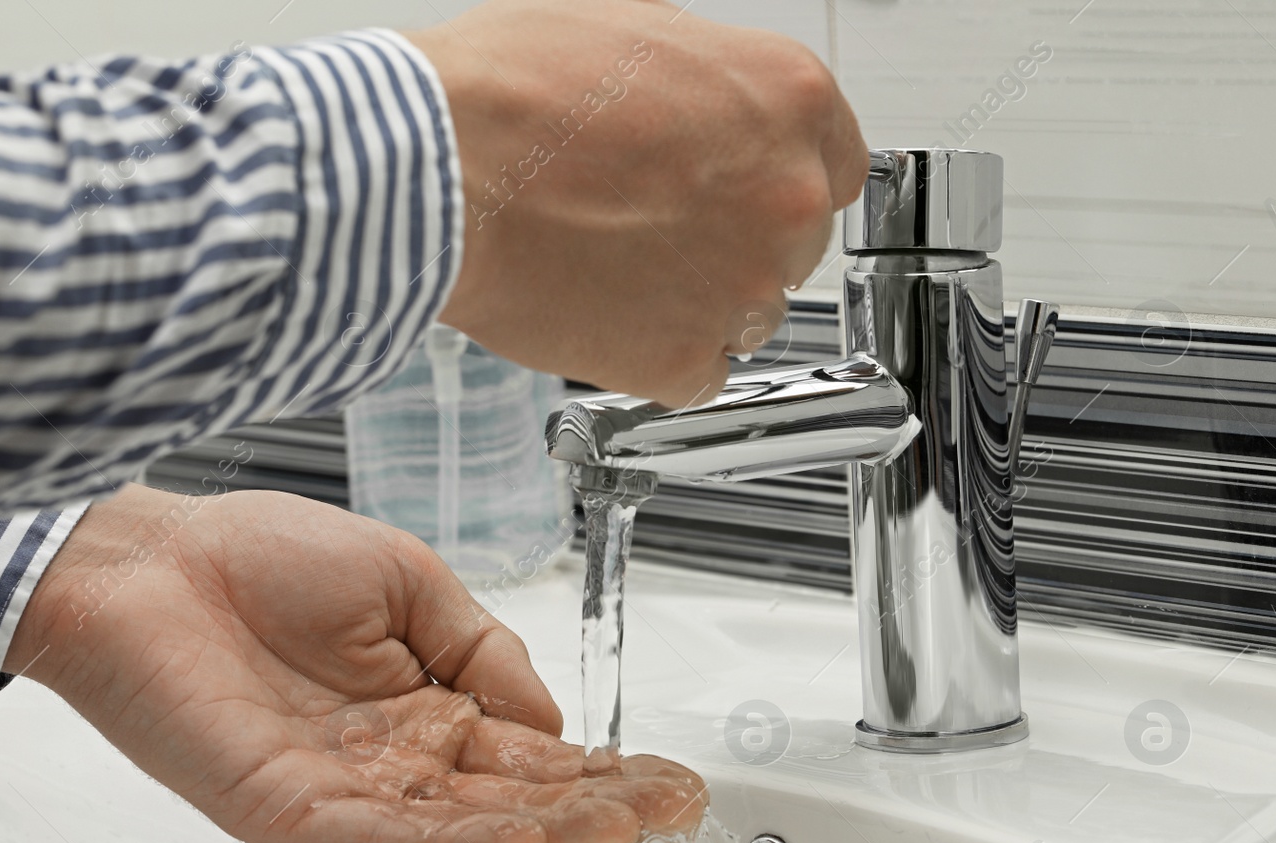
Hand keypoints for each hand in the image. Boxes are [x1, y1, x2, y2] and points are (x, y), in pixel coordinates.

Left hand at [5, 485, 705, 842]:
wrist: (148, 561)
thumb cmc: (258, 557)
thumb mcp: (409, 583)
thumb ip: (485, 650)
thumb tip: (553, 718)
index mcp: (426, 706)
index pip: (534, 757)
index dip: (605, 769)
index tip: (672, 775)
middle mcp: (396, 761)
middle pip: (515, 805)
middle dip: (599, 809)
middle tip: (669, 809)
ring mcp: (348, 794)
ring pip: (467, 836)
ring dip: (552, 836)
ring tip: (624, 825)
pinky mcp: (294, 813)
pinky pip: (389, 842)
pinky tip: (524, 836)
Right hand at [407, 0, 867, 407]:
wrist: (438, 171)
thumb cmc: (512, 91)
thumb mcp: (635, 29)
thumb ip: (707, 79)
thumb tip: (708, 108)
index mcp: (790, 101)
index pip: (836, 163)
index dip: (781, 178)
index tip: (747, 192)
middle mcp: (786, 200)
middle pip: (792, 247)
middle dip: (735, 241)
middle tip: (657, 228)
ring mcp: (740, 290)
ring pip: (747, 316)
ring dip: (697, 301)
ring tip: (615, 269)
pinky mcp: (683, 361)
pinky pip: (695, 375)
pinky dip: (655, 356)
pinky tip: (603, 314)